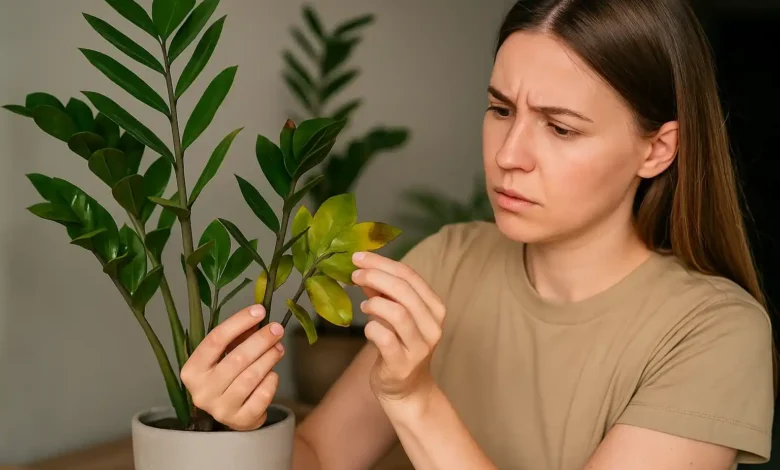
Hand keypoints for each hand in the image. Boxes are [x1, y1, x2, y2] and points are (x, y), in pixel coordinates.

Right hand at [179, 304, 284, 430]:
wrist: (232, 413)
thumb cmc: (227, 376)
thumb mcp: (226, 354)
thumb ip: (239, 336)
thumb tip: (257, 315)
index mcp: (192, 370)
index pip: (215, 340)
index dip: (239, 322)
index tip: (259, 310)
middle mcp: (202, 391)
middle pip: (236, 358)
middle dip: (261, 340)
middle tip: (277, 328)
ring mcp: (220, 409)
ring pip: (251, 377)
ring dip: (269, 358)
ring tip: (278, 348)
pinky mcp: (240, 420)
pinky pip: (262, 395)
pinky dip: (271, 381)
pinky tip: (272, 373)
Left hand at [351, 251, 445, 411]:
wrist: (407, 389)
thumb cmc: (400, 345)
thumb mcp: (395, 314)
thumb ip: (383, 292)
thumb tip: (363, 267)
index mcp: (434, 307)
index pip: (410, 276)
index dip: (382, 262)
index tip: (359, 256)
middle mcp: (432, 326)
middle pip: (404, 291)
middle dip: (376, 277)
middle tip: (354, 274)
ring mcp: (420, 347)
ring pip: (398, 313)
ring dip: (375, 303)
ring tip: (364, 304)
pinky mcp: (403, 364)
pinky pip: (385, 338)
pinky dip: (371, 328)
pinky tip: (368, 327)